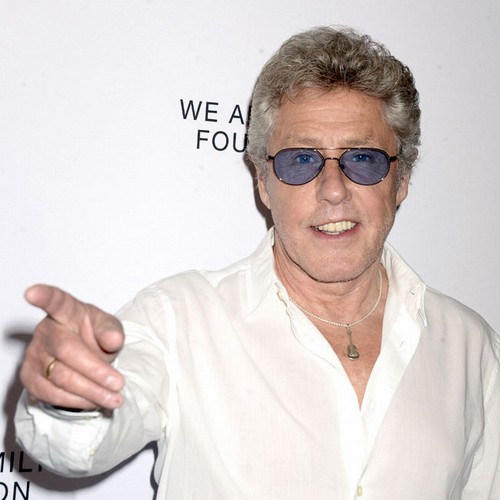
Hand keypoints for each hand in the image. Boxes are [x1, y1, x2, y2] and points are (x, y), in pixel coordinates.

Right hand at [20, 285, 124, 410]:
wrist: (84, 354)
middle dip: (95, 371)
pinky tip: (94, 401)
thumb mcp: (110, 327)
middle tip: (118, 383)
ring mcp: (34, 354)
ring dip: (90, 391)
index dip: (44, 296)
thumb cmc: (95, 334)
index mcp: (67, 311)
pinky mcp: (29, 377)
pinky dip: (77, 401)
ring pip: (60, 377)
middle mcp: (46, 330)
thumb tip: (113, 340)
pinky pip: (52, 394)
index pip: (56, 301)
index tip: (32, 292)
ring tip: (114, 398)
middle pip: (67, 351)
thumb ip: (112, 331)